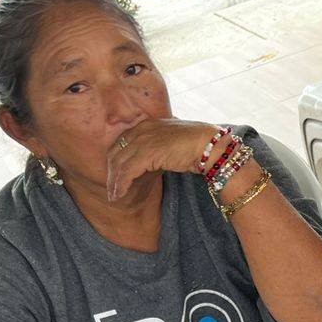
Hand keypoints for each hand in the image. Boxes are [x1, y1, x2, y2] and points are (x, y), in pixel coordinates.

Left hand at [107, 119, 224, 201]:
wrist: (210, 145)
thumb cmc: (199, 145)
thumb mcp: (173, 141)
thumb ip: (161, 146)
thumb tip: (158, 158)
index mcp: (146, 125)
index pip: (121, 143)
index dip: (115, 160)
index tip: (115, 175)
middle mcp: (141, 130)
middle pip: (115, 152)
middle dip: (111, 173)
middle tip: (112, 189)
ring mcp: (143, 140)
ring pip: (119, 163)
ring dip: (114, 182)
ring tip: (114, 196)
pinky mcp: (147, 153)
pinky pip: (127, 171)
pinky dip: (121, 184)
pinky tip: (120, 194)